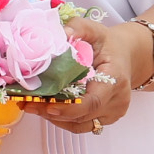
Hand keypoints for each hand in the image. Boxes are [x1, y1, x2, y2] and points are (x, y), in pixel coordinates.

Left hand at [33, 17, 139, 136]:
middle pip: (83, 115)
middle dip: (52, 111)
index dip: (70, 107)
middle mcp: (118, 100)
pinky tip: (46, 109)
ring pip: (80, 124)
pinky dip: (63, 120)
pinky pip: (82, 125)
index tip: (48, 106)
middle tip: (28, 103)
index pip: (94, 101)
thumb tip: (61, 34)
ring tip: (32, 106)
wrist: (125, 55)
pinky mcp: (105, 117)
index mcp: (116, 78)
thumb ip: (78, 28)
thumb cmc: (108, 44)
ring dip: (55, 118)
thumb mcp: (94, 30)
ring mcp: (113, 112)